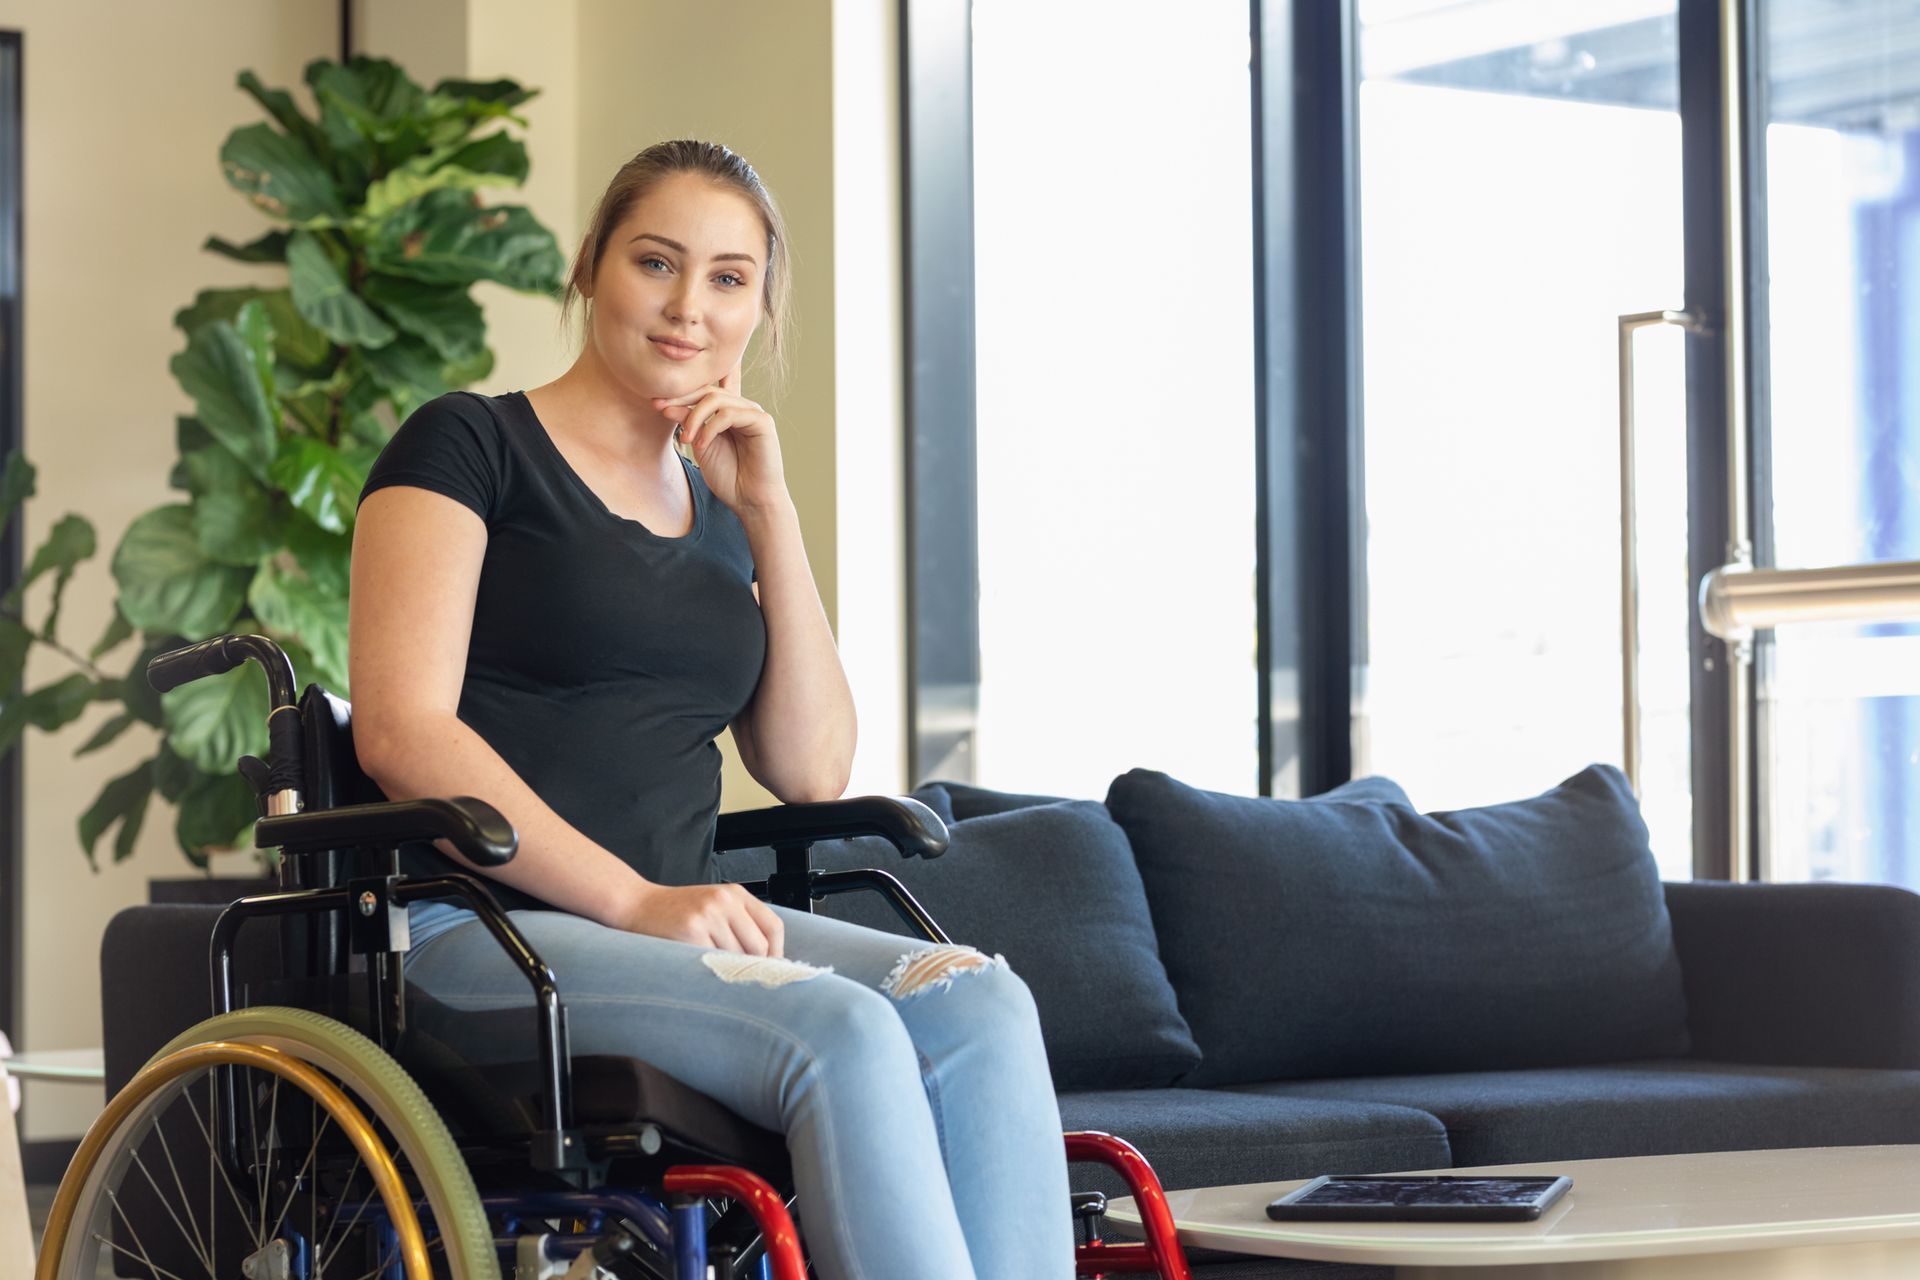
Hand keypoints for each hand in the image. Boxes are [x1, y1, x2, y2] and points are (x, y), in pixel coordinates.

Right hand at [619, 880, 786, 956]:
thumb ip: (739, 923)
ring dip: (727, 969)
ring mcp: (708, 915)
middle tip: (740, 977)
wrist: (636, 905)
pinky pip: (713, 962)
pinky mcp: (691, 932)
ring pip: (736, 957)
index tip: (770, 968)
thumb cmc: (676, 910)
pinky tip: (699, 968)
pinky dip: (710, 970)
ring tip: (712, 969)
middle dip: (752, 966)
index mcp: (735, 894)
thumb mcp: (713, 906)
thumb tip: (767, 960)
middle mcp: (724, 901)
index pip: (773, 926)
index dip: (776, 952)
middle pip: (758, 946)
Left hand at [652, 363, 787, 513]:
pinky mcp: (762, 422)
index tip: (655, 403)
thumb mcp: (700, 445)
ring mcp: (753, 413)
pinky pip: (729, 414)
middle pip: (708, 390)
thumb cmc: (728, 477)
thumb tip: (665, 405)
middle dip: (681, 399)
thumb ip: (688, 423)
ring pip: (716, 399)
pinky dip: (710, 428)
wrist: (750, 501)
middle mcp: (742, 408)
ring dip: (694, 418)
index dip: (679, 393)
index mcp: (728, 411)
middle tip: (661, 410)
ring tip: (686, 440)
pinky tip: (701, 445)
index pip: (702, 391)